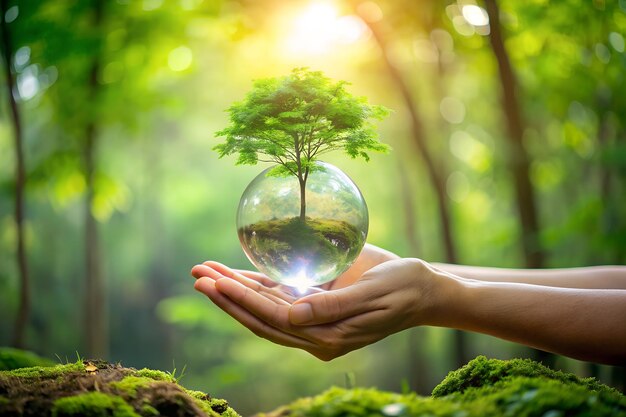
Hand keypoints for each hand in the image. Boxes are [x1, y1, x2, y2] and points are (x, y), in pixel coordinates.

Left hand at [190, 244, 446, 360]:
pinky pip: (279, 297)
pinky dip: (255, 285)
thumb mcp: (374, 294)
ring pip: (264, 308)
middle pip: (260, 317)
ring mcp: (314, 321)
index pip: (275, 319)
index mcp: (329, 337)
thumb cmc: (404, 287)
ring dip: (234, 290)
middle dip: (227, 297)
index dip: (243, 301)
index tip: (215, 281)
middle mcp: (315, 333)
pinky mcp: (316, 305)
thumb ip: (334, 307)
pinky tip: (233, 272)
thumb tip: (294, 315)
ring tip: (203, 271)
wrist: (423, 289)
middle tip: (197, 275)